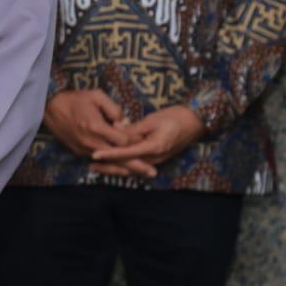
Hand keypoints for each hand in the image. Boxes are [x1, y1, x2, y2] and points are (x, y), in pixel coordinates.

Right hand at [45, 89, 155, 178]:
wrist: (49, 108)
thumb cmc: (74, 99)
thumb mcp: (96, 96)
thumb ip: (114, 109)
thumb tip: (125, 123)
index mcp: (96, 126)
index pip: (122, 141)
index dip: (136, 142)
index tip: (146, 142)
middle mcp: (91, 142)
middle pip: (118, 158)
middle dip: (137, 166)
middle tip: (152, 173)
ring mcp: (85, 149)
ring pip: (109, 164)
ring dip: (125, 170)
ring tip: (141, 175)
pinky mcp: (79, 153)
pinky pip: (98, 163)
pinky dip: (111, 167)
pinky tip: (122, 169)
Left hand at [89, 106, 205, 173]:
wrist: (195, 122)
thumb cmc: (174, 117)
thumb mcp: (152, 120)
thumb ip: (133, 128)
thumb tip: (115, 129)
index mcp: (153, 147)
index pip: (126, 153)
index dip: (109, 154)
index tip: (94, 154)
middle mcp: (154, 158)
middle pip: (128, 166)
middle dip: (109, 167)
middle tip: (91, 165)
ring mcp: (157, 160)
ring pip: (132, 168)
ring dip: (115, 168)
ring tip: (97, 167)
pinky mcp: (157, 158)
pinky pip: (138, 165)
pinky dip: (125, 166)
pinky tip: (114, 165)